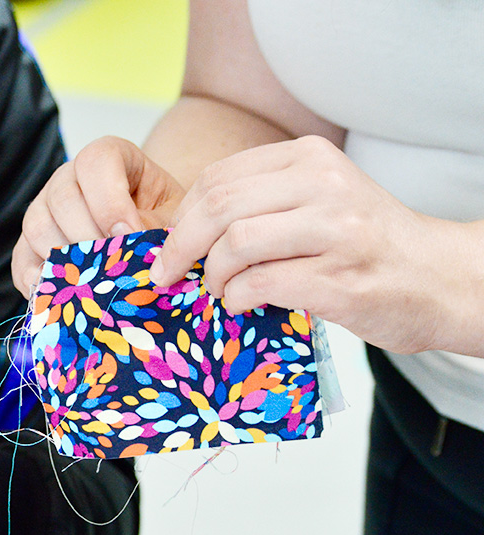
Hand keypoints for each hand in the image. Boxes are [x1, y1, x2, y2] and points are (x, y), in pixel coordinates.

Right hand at [12, 136, 185, 294]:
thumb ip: (155, 230)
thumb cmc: (162, 218)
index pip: (95, 163)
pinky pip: (21, 260)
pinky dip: (38, 281)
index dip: (110, 201)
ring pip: (37, 227)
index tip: (129, 235)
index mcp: (107, 157)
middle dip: (87, 237)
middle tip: (111, 266)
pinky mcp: (30, 242)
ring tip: (93, 282)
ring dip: (64, 259)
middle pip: (61, 198)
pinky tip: (63, 295)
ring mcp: (44, 208)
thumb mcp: (171, 217)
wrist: (151, 230)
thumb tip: (135, 258)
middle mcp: (68, 177)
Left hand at [149, 135, 445, 352]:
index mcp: (310, 158)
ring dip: (211, 275)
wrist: (440, 279)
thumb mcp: (319, 198)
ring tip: (217, 290)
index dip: (181, 216)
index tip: (167, 245)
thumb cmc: (366, 244)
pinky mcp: (340, 279)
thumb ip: (261, 201)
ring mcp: (336, 231)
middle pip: (218, 206)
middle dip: (179, 246)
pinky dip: (235, 299)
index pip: (218, 178)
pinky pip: (259, 285)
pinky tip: (241, 304)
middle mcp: (325, 186)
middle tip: (167, 274)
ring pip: (234, 244)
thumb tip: (181, 230)